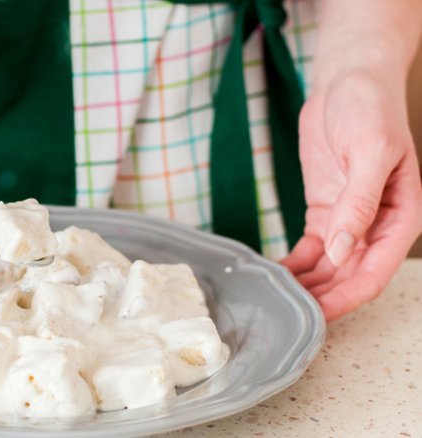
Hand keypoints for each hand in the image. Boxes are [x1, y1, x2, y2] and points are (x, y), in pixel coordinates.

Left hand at [282, 69, 421, 320]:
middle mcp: (378, 225)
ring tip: (277, 298)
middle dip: (323, 298)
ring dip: (307, 286)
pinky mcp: (326, 212)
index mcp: (402, 217)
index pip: (375, 271)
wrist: (347, 81)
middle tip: (288, 314)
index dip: (347, 297)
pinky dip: (295, 264)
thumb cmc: (370, 108)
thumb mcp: (369, 153)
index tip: (318, 314)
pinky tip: (276, 274)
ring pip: (329, 269)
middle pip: (350, 277)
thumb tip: (341, 251)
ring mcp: (350, 220)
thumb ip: (358, 203)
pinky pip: (311, 250)